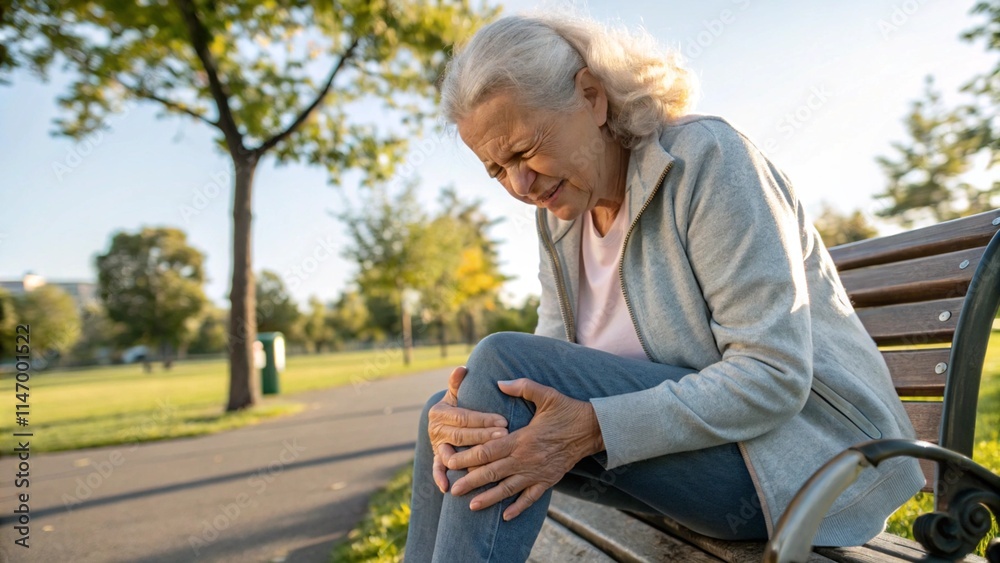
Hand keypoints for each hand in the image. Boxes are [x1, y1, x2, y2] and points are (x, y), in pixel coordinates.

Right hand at [427, 366, 509, 492]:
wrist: (445, 421)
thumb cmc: (459, 405)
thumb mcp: (458, 393)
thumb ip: (458, 382)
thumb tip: (462, 368)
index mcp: (440, 411)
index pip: (464, 417)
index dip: (484, 420)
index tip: (504, 421)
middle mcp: (435, 429)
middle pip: (461, 435)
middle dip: (483, 437)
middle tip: (504, 437)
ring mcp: (436, 445)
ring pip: (452, 453)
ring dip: (470, 458)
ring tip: (490, 460)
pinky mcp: (437, 458)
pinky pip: (437, 469)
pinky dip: (440, 477)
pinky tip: (448, 486)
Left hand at [447, 378, 604, 520]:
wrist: (594, 429)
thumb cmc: (568, 410)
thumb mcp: (546, 394)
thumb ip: (521, 387)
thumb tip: (499, 382)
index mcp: (521, 438)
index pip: (488, 451)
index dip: (468, 458)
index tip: (450, 462)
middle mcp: (526, 458)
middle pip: (493, 473)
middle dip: (471, 482)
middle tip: (453, 490)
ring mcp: (537, 472)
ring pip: (508, 489)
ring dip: (489, 498)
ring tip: (471, 506)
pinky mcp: (549, 480)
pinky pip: (531, 497)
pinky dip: (518, 507)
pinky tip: (506, 516)